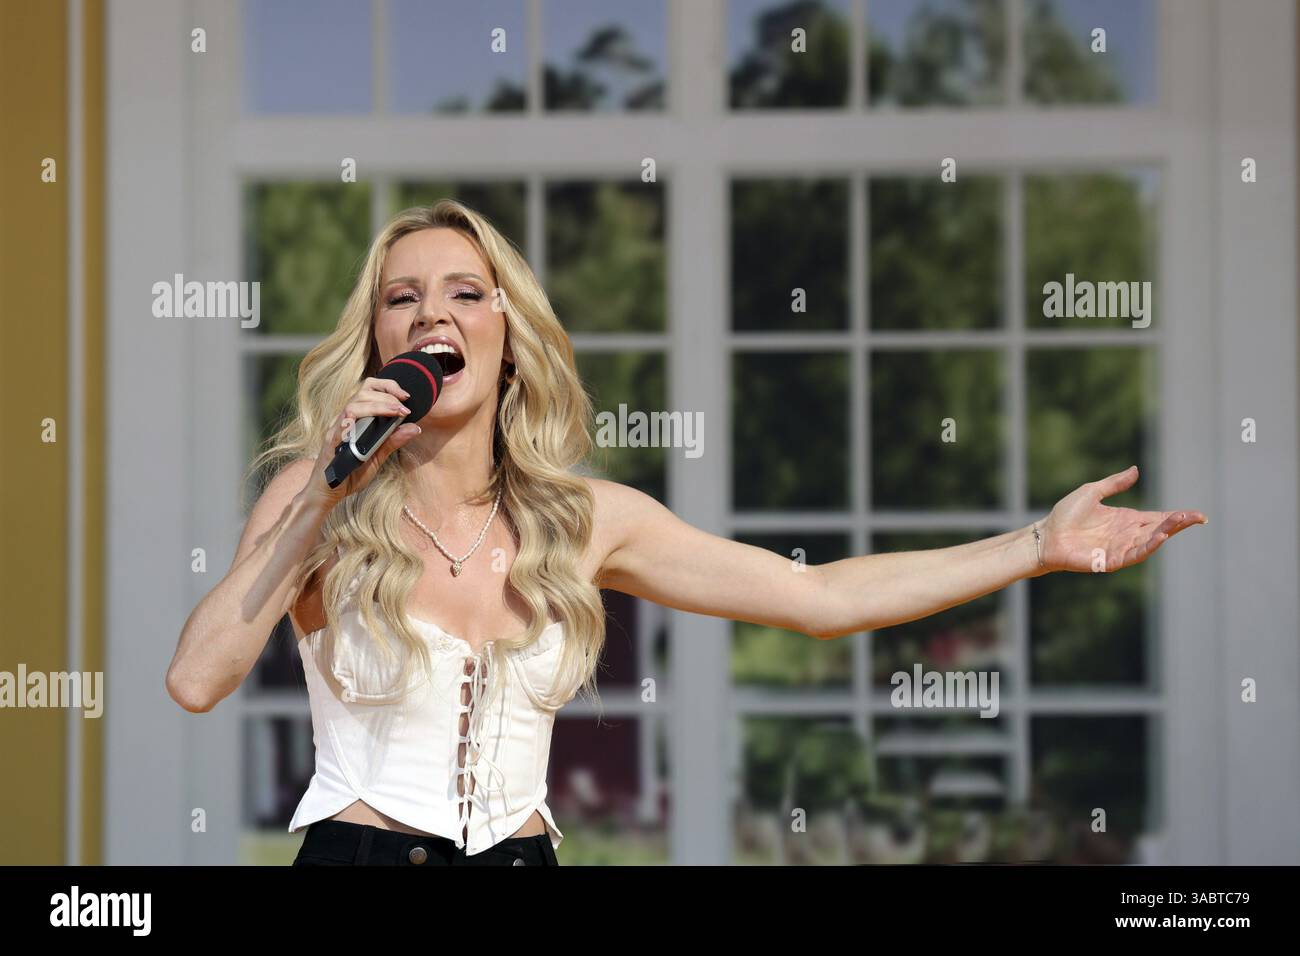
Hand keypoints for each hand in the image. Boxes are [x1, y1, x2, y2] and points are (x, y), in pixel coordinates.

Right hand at [301, 377, 422, 508]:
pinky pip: (340, 426)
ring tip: (396, 412)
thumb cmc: (350, 473)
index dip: (387, 387)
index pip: (368, 390)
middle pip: (362, 392)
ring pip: (353, 405)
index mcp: (355, 419)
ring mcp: (336, 430)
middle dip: (387, 394)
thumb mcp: (377, 457)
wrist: (328, 493)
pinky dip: (356, 421)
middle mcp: (344, 420)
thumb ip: (393, 441)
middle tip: (404, 407)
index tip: (406, 396)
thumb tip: (415, 427)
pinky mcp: (330, 442)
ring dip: (377, 406)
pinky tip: (370, 422)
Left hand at [1036, 465, 1206, 573]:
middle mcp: (1127, 534)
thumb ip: (1115, 483)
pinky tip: (1159, 537)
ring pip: (1150, 542)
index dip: (1178, 517)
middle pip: (1159, 529)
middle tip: (1196, 517)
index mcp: (1127, 519)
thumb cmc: (1066, 515)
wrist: (1046, 535)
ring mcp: (1120, 548)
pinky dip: (1148, 547)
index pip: (1158, 518)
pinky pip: (1133, 554)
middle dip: (1178, 524)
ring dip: (1166, 533)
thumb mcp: (1092, 492)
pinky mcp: (1110, 560)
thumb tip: (1136, 470)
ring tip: (1180, 522)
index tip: (1197, 515)